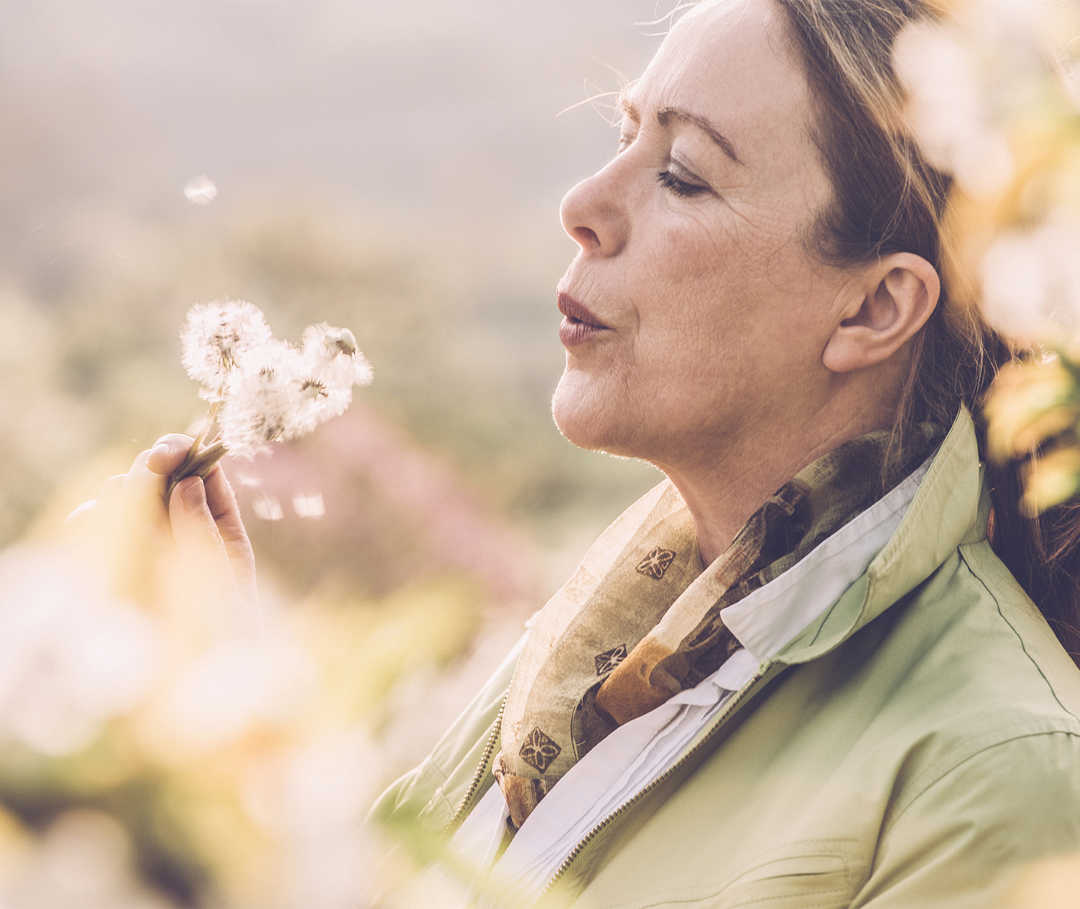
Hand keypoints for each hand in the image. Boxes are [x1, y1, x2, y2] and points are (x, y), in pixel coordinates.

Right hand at [67, 434, 256, 622]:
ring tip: (126, 496)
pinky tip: (93, 517)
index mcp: (221, 524)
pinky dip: (94, 515)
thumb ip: (202, 528)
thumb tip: (186, 482)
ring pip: (129, 497)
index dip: (188, 452)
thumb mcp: (223, 577)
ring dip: (124, 487)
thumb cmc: (226, 632)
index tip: (172, 450)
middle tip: (153, 464)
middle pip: (162, 477)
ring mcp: (151, 543)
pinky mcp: (123, 563)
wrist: (203, 682)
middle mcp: (184, 527)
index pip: (204, 473)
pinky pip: (103, 528)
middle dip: (153, 463)